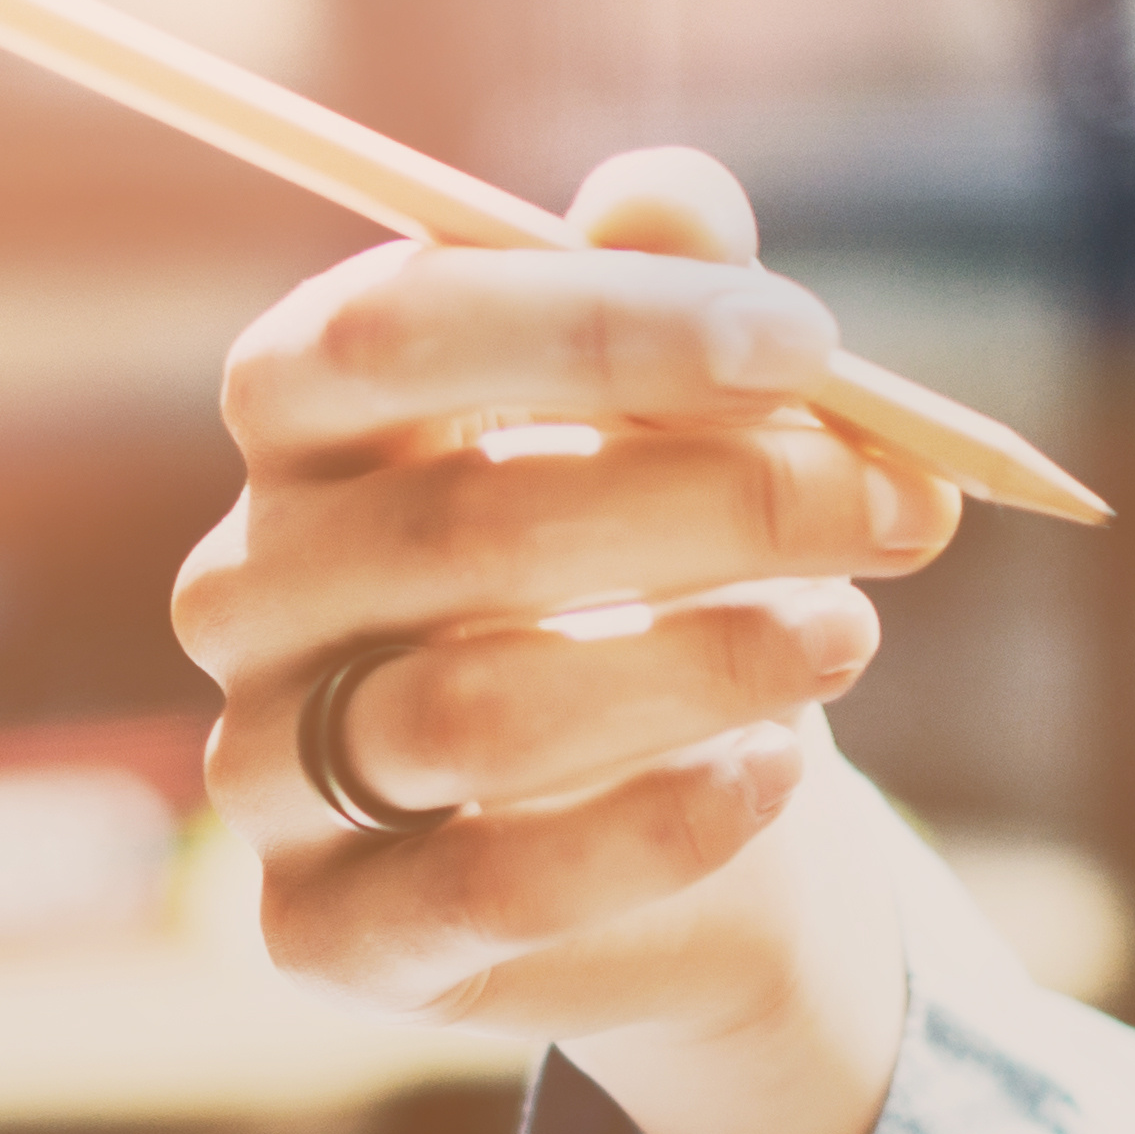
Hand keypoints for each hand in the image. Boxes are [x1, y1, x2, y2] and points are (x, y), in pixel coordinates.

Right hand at [169, 148, 953, 1133]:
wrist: (690, 822)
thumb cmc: (664, 568)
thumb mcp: (683, 413)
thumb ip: (665, 293)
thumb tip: (665, 201)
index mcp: (301, 422)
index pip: (382, 333)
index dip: (594, 324)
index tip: (806, 344)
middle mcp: (245, 588)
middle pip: (458, 527)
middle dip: (714, 506)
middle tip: (890, 505)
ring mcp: (263, 771)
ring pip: (477, 712)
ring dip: (704, 662)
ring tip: (846, 633)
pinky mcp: (327, 932)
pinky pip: (487, 883)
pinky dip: (663, 822)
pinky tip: (776, 772)